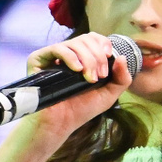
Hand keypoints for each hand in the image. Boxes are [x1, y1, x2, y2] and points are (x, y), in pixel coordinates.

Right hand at [20, 32, 134, 138]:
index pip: (94, 38)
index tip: (109, 56)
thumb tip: (123, 57)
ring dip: (88, 60)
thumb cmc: (82, 109)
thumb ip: (121, 78)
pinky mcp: (39, 59)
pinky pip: (57, 48)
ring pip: (75, 43)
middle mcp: (68, 54)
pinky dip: (71, 57)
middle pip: (86, 39)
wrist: (61, 122)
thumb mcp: (109, 94)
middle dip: (98, 57)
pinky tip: (77, 70)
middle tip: (99, 76)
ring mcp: (53, 55)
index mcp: (83, 58)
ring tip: (89, 79)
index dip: (104, 43)